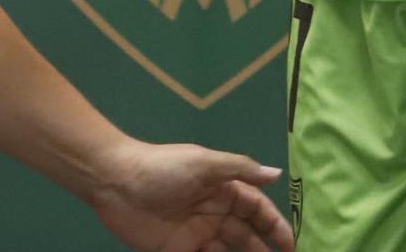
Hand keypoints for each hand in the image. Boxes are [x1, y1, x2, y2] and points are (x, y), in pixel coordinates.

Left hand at [89, 139, 291, 251]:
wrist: (116, 183)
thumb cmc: (164, 168)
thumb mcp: (204, 163)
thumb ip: (240, 169)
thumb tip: (277, 174)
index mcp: (223, 188)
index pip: (257, 208)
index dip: (274, 225)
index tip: (289, 245)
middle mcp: (214, 212)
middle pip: (247, 233)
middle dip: (266, 247)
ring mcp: (197, 234)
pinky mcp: (178, 251)